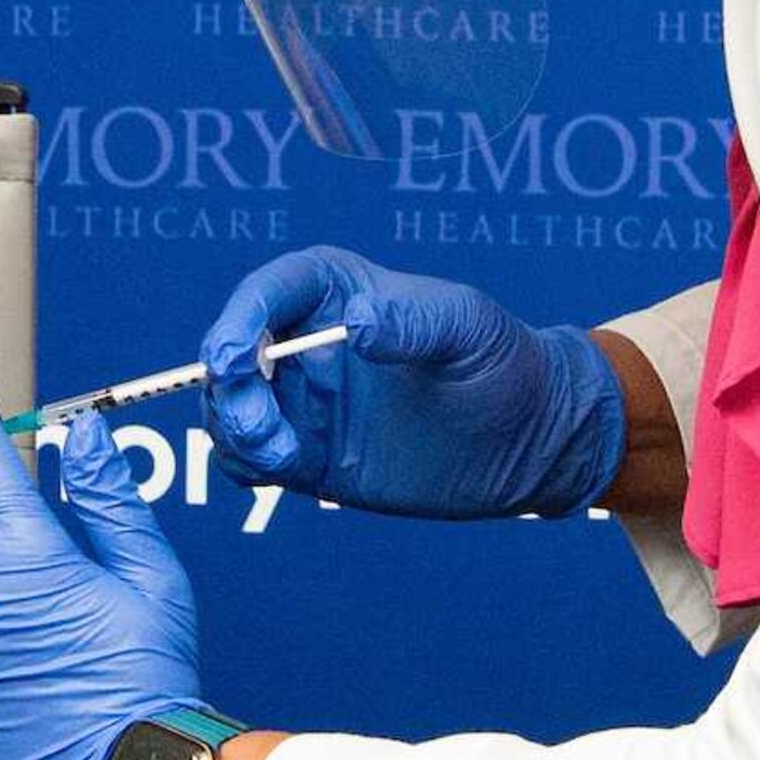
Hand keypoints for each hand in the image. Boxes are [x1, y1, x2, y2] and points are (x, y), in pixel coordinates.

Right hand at [199, 246, 624, 519]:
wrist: (528, 439)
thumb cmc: (503, 362)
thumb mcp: (469, 330)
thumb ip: (414, 322)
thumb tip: (357, 323)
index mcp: (339, 292)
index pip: (270, 292)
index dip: (240, 318)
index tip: (233, 354)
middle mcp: (308, 341)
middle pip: (235, 350)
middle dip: (230, 384)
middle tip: (261, 423)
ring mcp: (304, 400)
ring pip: (232, 406)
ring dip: (234, 427)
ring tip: (281, 454)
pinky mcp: (308, 455)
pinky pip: (250, 455)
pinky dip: (244, 460)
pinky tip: (280, 467)